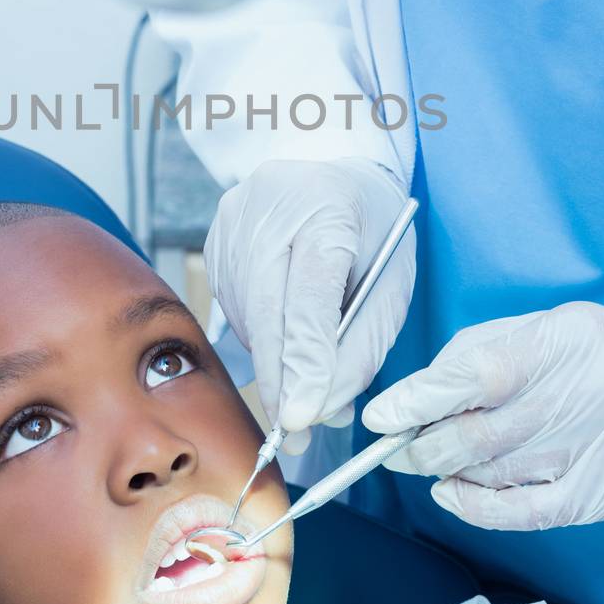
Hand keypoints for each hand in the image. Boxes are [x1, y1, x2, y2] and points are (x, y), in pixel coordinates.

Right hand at [206, 157, 415, 453]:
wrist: (332, 170)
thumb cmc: (372, 233)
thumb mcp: (390, 286)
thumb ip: (360, 348)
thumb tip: (320, 409)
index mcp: (328, 208)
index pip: (311, 295)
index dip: (305, 360)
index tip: (302, 416)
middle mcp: (269, 207)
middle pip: (267, 312)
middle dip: (281, 381)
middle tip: (295, 434)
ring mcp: (233, 220)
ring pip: (246, 317)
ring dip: (272, 359)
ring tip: (305, 371)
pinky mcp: (213, 237)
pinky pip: (232, 306)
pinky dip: (258, 334)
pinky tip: (283, 326)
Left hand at [360, 302, 603, 527]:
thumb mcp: (560, 327)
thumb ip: (490, 346)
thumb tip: (425, 384)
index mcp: (563, 342)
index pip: (475, 374)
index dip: (418, 397)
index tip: (382, 414)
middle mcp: (577, 397)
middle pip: (473, 432)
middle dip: (418, 442)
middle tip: (393, 442)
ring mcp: (588, 452)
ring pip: (488, 471)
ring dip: (441, 470)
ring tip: (422, 459)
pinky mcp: (596, 498)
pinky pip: (519, 513)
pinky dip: (474, 507)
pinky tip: (452, 494)